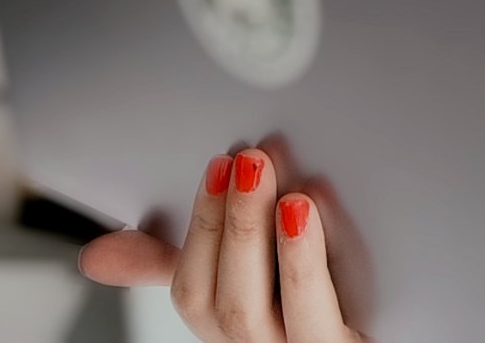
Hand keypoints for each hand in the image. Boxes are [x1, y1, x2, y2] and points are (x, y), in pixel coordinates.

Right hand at [77, 145, 368, 341]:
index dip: (201, 227)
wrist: (386, 332)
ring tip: (287, 190)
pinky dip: (317, 271)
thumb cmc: (307, 302)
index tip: (217, 162)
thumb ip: (177, 260)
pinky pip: (330, 327)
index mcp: (236, 326)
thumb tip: (98, 253)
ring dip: (277, 250)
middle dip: (235, 228)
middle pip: (233, 307)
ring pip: (280, 320)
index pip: (193, 294)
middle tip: (250, 158)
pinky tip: (319, 220)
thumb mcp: (241, 281)